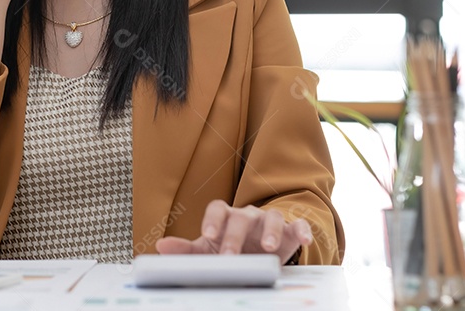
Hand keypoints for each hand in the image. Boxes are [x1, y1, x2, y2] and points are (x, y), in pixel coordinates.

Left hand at [155, 201, 311, 262]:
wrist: (259, 254)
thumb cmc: (230, 249)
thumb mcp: (208, 251)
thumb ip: (186, 250)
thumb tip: (160, 247)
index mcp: (225, 217)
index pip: (217, 209)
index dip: (212, 220)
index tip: (207, 234)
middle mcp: (247, 215)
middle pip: (241, 217)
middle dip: (234, 236)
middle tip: (230, 256)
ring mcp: (269, 221)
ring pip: (271, 217)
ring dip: (269, 231)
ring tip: (266, 248)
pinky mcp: (291, 230)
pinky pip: (298, 224)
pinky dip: (302, 229)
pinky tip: (304, 239)